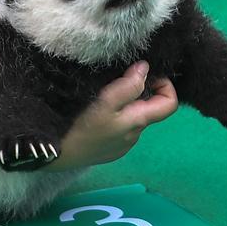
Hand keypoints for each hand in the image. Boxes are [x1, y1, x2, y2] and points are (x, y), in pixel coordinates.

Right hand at [44, 62, 177, 172]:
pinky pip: (120, 126)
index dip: (164, 85)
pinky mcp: (109, 148)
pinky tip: (96, 112)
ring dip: (125, 102)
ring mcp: (122, 144)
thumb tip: (145, 69)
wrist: (56, 155)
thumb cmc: (82, 126)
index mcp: (139, 121)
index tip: (145, 73)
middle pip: (149, 108)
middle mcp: (135, 135)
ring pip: (133, 117)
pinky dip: (115, 114)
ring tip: (103, 92)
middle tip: (118, 77)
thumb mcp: (105, 102)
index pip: (170, 104)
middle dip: (140, 90)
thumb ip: (128, 86)